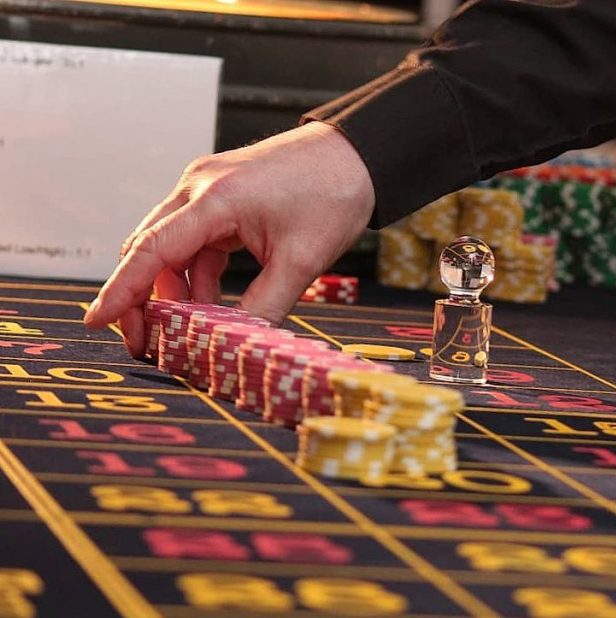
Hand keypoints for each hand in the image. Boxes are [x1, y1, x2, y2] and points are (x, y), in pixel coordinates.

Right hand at [83, 121, 375, 357]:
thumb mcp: (302, 261)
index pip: (152, 250)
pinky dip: (196, 275)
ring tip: (184, 332)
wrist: (359, 156)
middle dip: (142, 298)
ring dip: (172, 290)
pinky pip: (193, 242)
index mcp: (215, 199)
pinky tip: (208, 305)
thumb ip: (265, 307)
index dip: (122, 290)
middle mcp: (199, 188)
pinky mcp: (221, 197)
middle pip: (148, 248)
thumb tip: (234, 348)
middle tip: (148, 343)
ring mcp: (207, 189)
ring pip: (169, 247)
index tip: (97, 320)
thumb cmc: (334, 195)